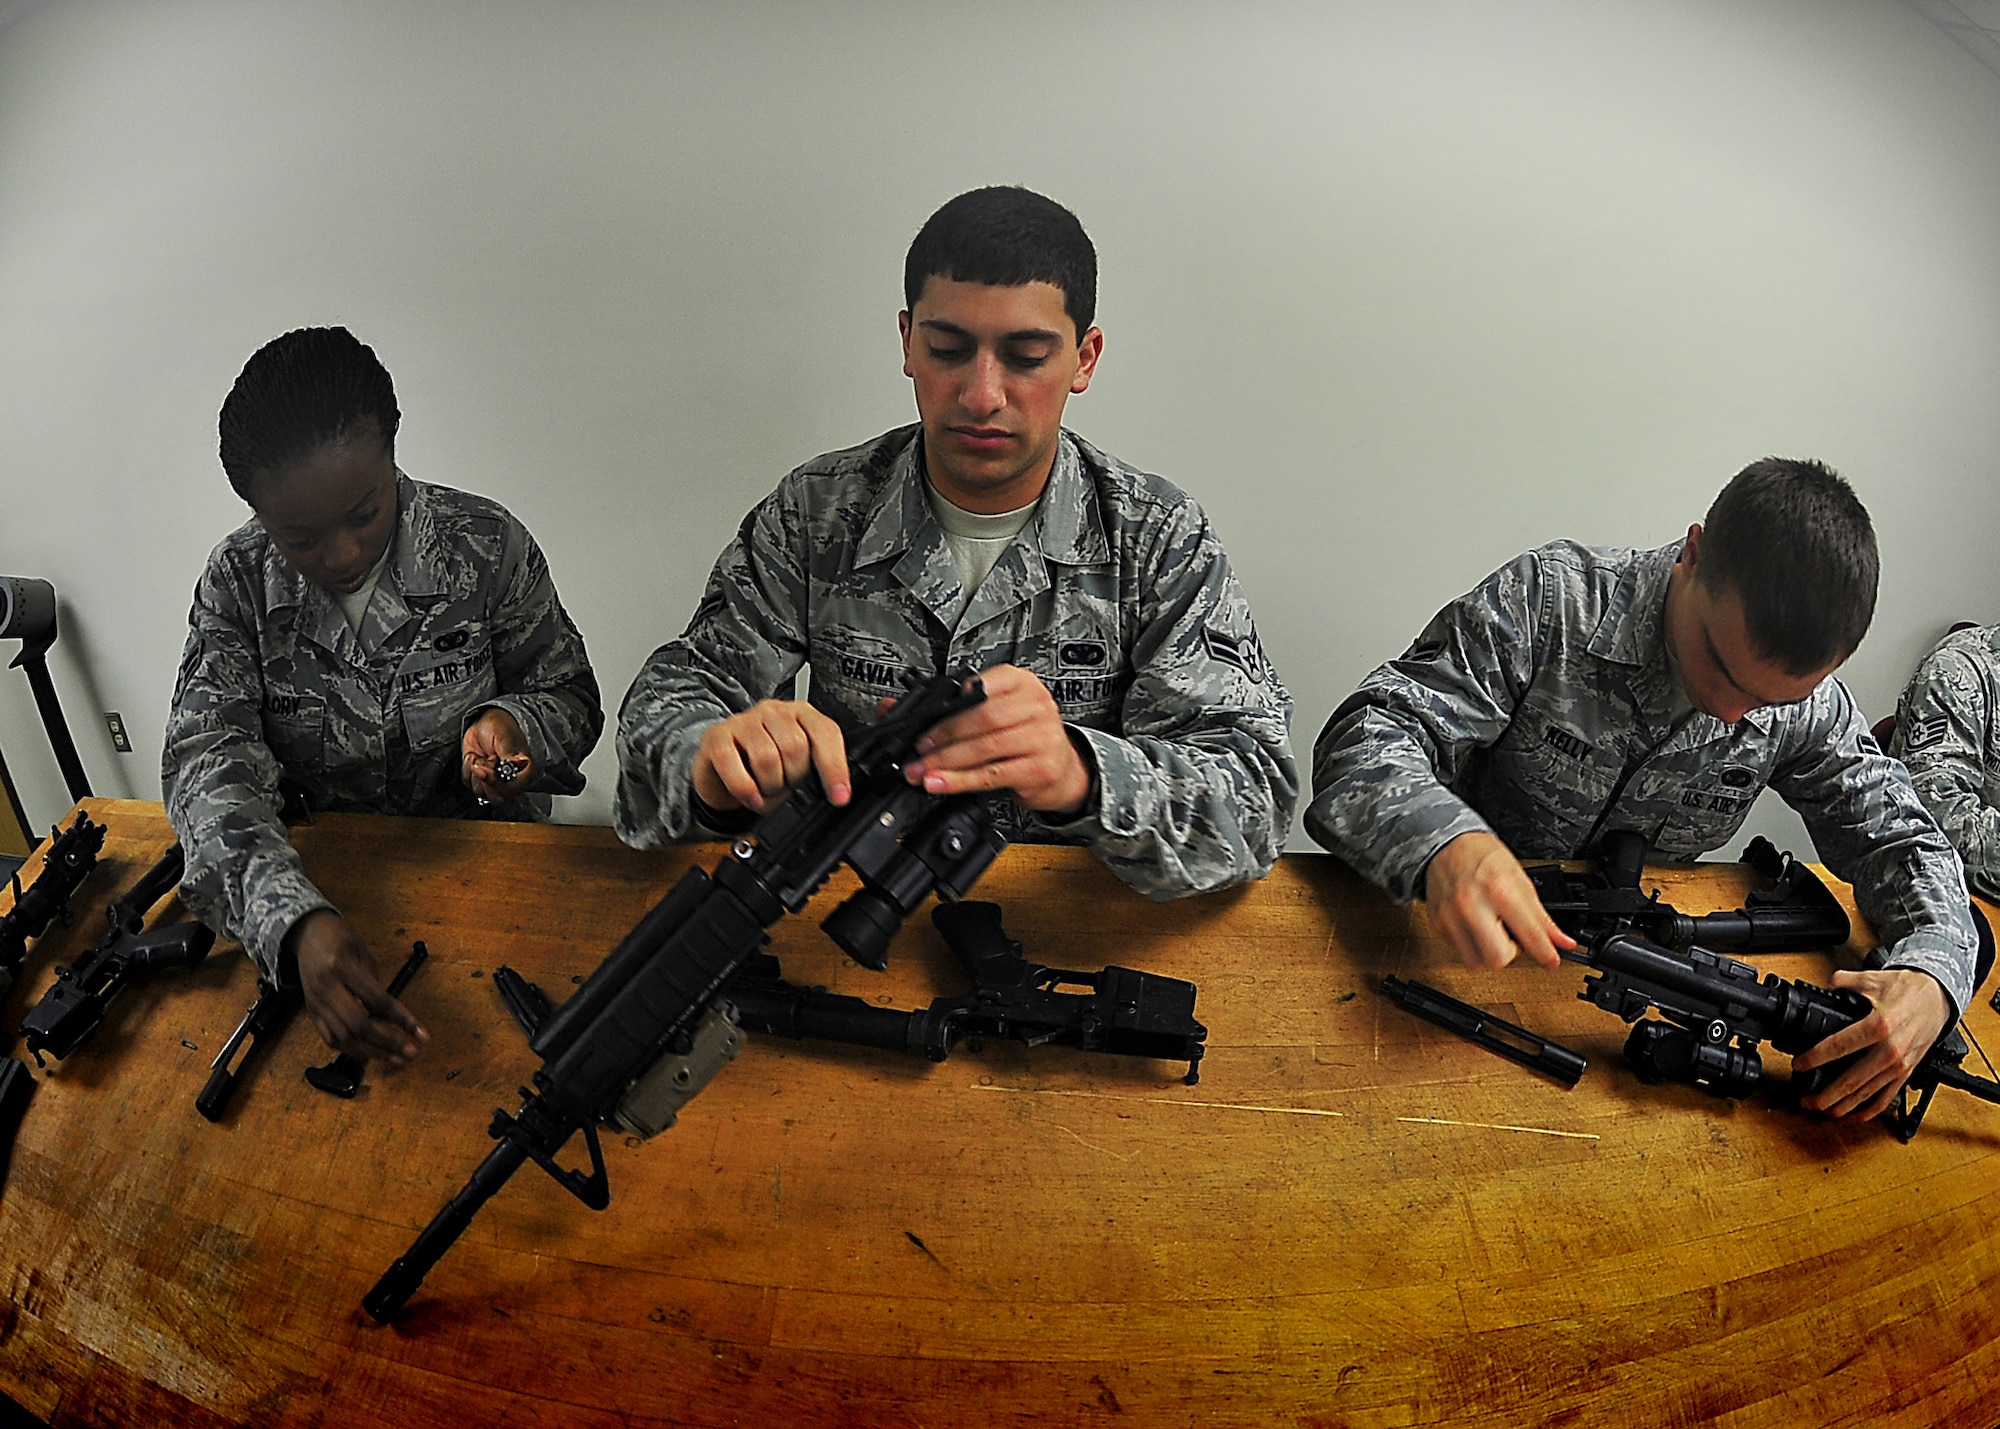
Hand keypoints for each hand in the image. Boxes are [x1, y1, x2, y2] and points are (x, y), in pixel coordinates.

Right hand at [285, 910, 426, 1065]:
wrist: (306, 933)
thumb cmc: (339, 938)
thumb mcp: (364, 953)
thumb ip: (376, 985)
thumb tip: (392, 1017)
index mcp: (342, 967)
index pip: (378, 1001)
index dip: (402, 1020)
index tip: (421, 1034)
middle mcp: (326, 988)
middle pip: (358, 1025)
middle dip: (388, 1043)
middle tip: (411, 1052)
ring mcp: (315, 1003)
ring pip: (343, 1038)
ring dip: (373, 1052)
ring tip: (397, 1058)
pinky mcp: (311, 1012)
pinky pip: (330, 1039)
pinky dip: (352, 1049)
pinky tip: (371, 1053)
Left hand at [461, 708, 534, 802]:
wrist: (484, 720)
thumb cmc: (500, 725)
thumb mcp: (505, 737)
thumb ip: (510, 753)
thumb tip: (520, 763)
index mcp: (523, 771)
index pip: (512, 789)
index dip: (496, 782)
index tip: (487, 767)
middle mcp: (510, 779)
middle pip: (497, 797)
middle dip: (484, 780)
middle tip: (483, 761)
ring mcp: (494, 780)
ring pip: (481, 793)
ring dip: (475, 774)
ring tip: (481, 756)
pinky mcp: (479, 778)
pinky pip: (470, 785)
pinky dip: (467, 771)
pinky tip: (475, 757)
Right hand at [693, 699, 850, 812]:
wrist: (720, 771)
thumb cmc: (763, 769)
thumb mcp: (795, 770)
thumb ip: (813, 774)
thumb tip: (831, 793)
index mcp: (801, 714)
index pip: (825, 733)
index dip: (834, 767)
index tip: (838, 797)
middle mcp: (774, 711)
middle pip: (796, 747)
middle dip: (794, 780)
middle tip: (785, 788)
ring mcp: (743, 721)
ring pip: (767, 758)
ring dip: (770, 787)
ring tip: (766, 791)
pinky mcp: (716, 736)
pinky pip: (733, 764)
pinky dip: (745, 788)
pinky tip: (751, 797)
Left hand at [902, 665, 1091, 813]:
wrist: (1062, 767)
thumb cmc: (1023, 735)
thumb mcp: (993, 713)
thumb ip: (947, 709)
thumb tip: (890, 707)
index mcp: (1020, 683)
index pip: (980, 688)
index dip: (948, 710)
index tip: (921, 726)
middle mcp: (1035, 705)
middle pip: (983, 718)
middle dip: (943, 737)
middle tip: (918, 752)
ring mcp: (1042, 736)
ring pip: (986, 747)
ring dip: (948, 762)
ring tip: (923, 772)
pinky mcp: (1040, 767)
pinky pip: (993, 775)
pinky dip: (962, 780)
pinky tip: (942, 783)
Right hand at [1422, 831, 1575, 970]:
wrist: (1446, 844)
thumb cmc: (1483, 856)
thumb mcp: (1520, 879)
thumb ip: (1541, 915)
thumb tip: (1562, 941)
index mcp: (1499, 890)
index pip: (1529, 935)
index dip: (1546, 954)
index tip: (1552, 961)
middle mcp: (1472, 906)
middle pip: (1497, 959)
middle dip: (1511, 955)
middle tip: (1514, 941)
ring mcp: (1452, 917)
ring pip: (1476, 963)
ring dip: (1489, 955)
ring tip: (1494, 937)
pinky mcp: (1438, 924)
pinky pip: (1460, 951)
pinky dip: (1473, 946)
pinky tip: (1477, 929)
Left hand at [1791, 967, 1950, 1119]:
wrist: (1938, 997)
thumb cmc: (1908, 988)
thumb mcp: (1870, 978)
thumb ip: (1841, 982)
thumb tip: (1823, 988)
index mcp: (1878, 1026)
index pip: (1838, 1047)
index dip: (1814, 1058)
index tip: (1798, 1065)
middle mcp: (1890, 1051)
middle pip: (1851, 1081)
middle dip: (1824, 1095)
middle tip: (1804, 1099)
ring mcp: (1900, 1066)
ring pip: (1867, 1095)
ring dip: (1842, 1107)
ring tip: (1821, 1109)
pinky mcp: (1908, 1073)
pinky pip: (1887, 1098)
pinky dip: (1869, 1110)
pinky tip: (1853, 1115)